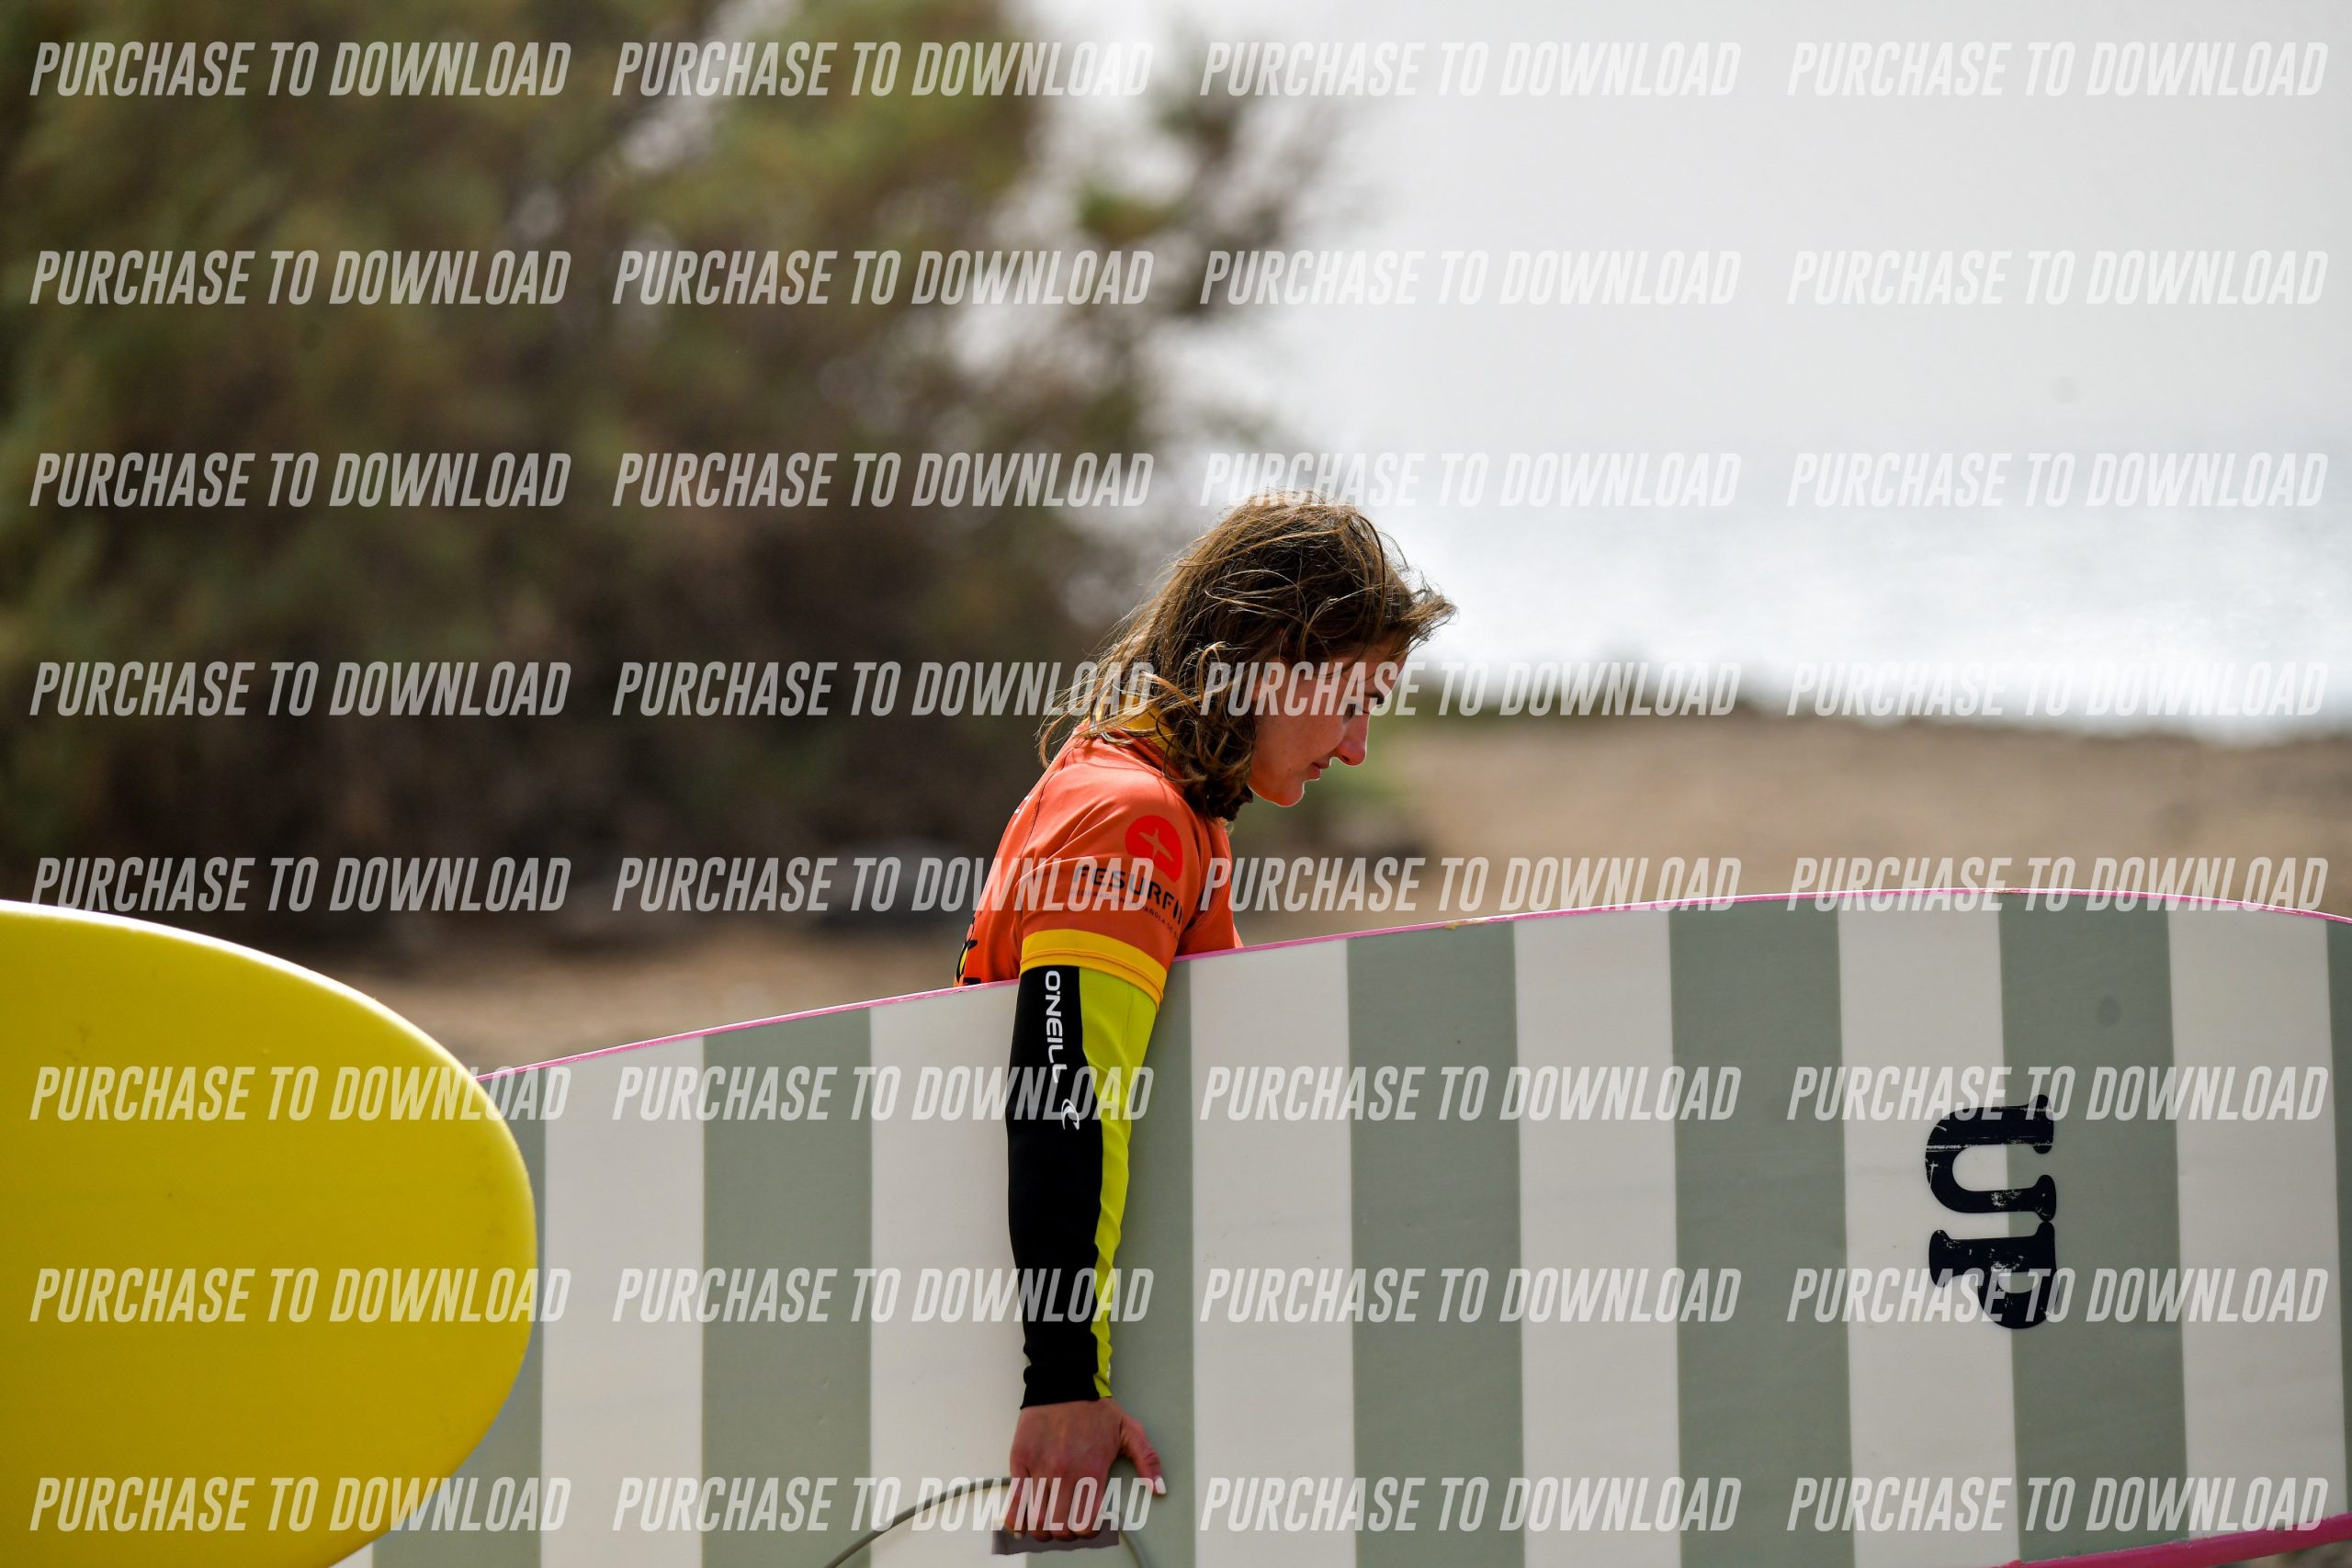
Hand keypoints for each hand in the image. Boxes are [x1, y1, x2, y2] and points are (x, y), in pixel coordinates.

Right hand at [1005, 1398, 1163, 1539]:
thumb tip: (1159, 1488)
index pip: (1085, 1523)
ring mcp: (1040, 1469)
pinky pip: (1015, 1500)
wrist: (1063, 1381)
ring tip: (1047, 1525)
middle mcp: (1065, 1474)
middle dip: (1065, 1533)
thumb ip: (1147, 1460)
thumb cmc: (1095, 1407)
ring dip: (1042, 1530)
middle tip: (1067, 1526)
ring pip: (1037, 1520)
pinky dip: (1016, 1519)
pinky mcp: (1019, 1461)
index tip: (1088, 1526)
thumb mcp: (1130, 1430)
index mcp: (1091, 1471)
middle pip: (1060, 1527)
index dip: (1087, 1532)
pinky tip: (1022, 1524)